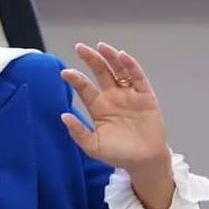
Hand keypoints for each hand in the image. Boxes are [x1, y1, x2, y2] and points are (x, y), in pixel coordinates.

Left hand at [60, 42, 173, 208]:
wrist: (144, 162)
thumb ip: (78, 132)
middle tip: (79, 47)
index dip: (76, 79)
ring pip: (119, 70)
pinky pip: (138, 78)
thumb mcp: (93, 146)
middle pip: (100, 73)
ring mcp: (129, 95)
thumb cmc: (118, 154)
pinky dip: (131, 66)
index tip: (64, 73)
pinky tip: (122, 56)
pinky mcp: (146, 96)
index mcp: (98, 107)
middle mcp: (113, 97)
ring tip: (101, 46)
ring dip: (110, 57)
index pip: (85, 88)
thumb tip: (63, 116)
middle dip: (90, 59)